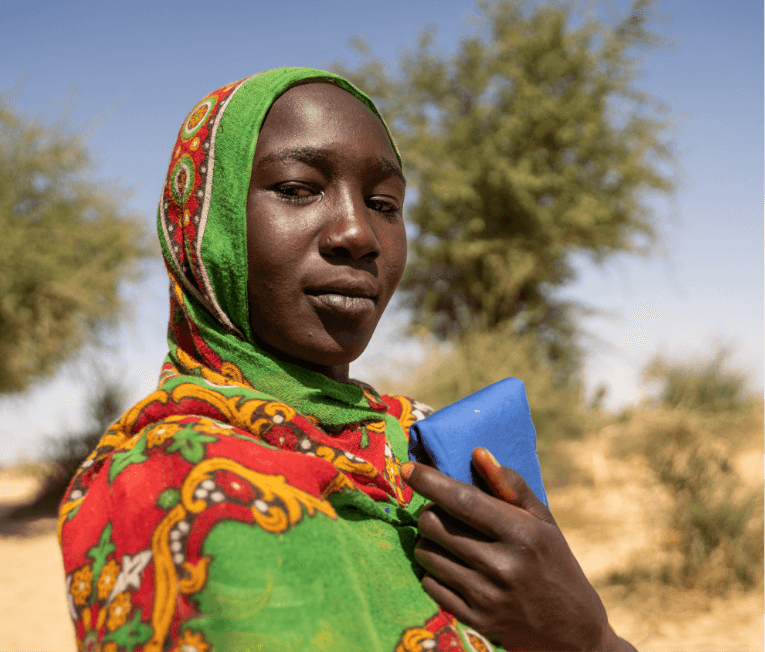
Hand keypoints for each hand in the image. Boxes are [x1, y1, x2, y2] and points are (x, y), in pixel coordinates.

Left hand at [400, 448, 625, 650]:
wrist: (571, 632)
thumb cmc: (554, 562)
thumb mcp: (543, 520)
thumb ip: (510, 485)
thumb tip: (477, 452)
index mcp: (522, 534)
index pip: (463, 500)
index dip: (430, 481)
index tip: (409, 469)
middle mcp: (502, 565)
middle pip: (434, 524)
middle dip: (430, 511)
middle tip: (442, 512)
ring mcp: (486, 596)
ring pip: (426, 553)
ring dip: (429, 540)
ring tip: (450, 540)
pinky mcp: (474, 619)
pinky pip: (429, 583)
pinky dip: (434, 570)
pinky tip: (454, 567)